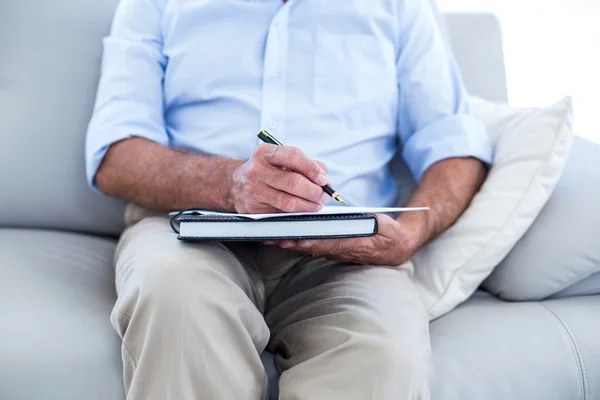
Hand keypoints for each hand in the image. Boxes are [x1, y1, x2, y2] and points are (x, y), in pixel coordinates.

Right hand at [230, 144, 330, 213]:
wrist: (233, 183)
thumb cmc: (263, 169)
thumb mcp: (279, 159)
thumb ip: (304, 164)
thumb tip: (324, 177)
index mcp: (265, 153)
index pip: (294, 156)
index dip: (312, 169)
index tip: (324, 179)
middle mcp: (257, 170)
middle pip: (293, 182)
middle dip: (314, 191)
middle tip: (324, 195)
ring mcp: (253, 190)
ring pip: (288, 202)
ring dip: (308, 205)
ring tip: (316, 204)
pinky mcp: (253, 208)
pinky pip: (280, 213)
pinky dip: (296, 213)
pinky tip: (302, 209)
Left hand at [268, 214, 416, 265]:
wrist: (396, 248)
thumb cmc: (388, 233)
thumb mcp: (382, 226)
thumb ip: (370, 224)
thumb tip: (360, 220)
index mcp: (354, 244)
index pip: (330, 242)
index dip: (314, 241)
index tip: (299, 238)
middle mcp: (341, 251)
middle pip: (313, 247)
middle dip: (294, 243)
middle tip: (274, 237)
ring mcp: (336, 253)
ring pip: (310, 248)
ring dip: (291, 244)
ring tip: (272, 237)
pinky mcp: (333, 251)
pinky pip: (313, 248)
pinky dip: (298, 243)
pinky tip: (285, 238)